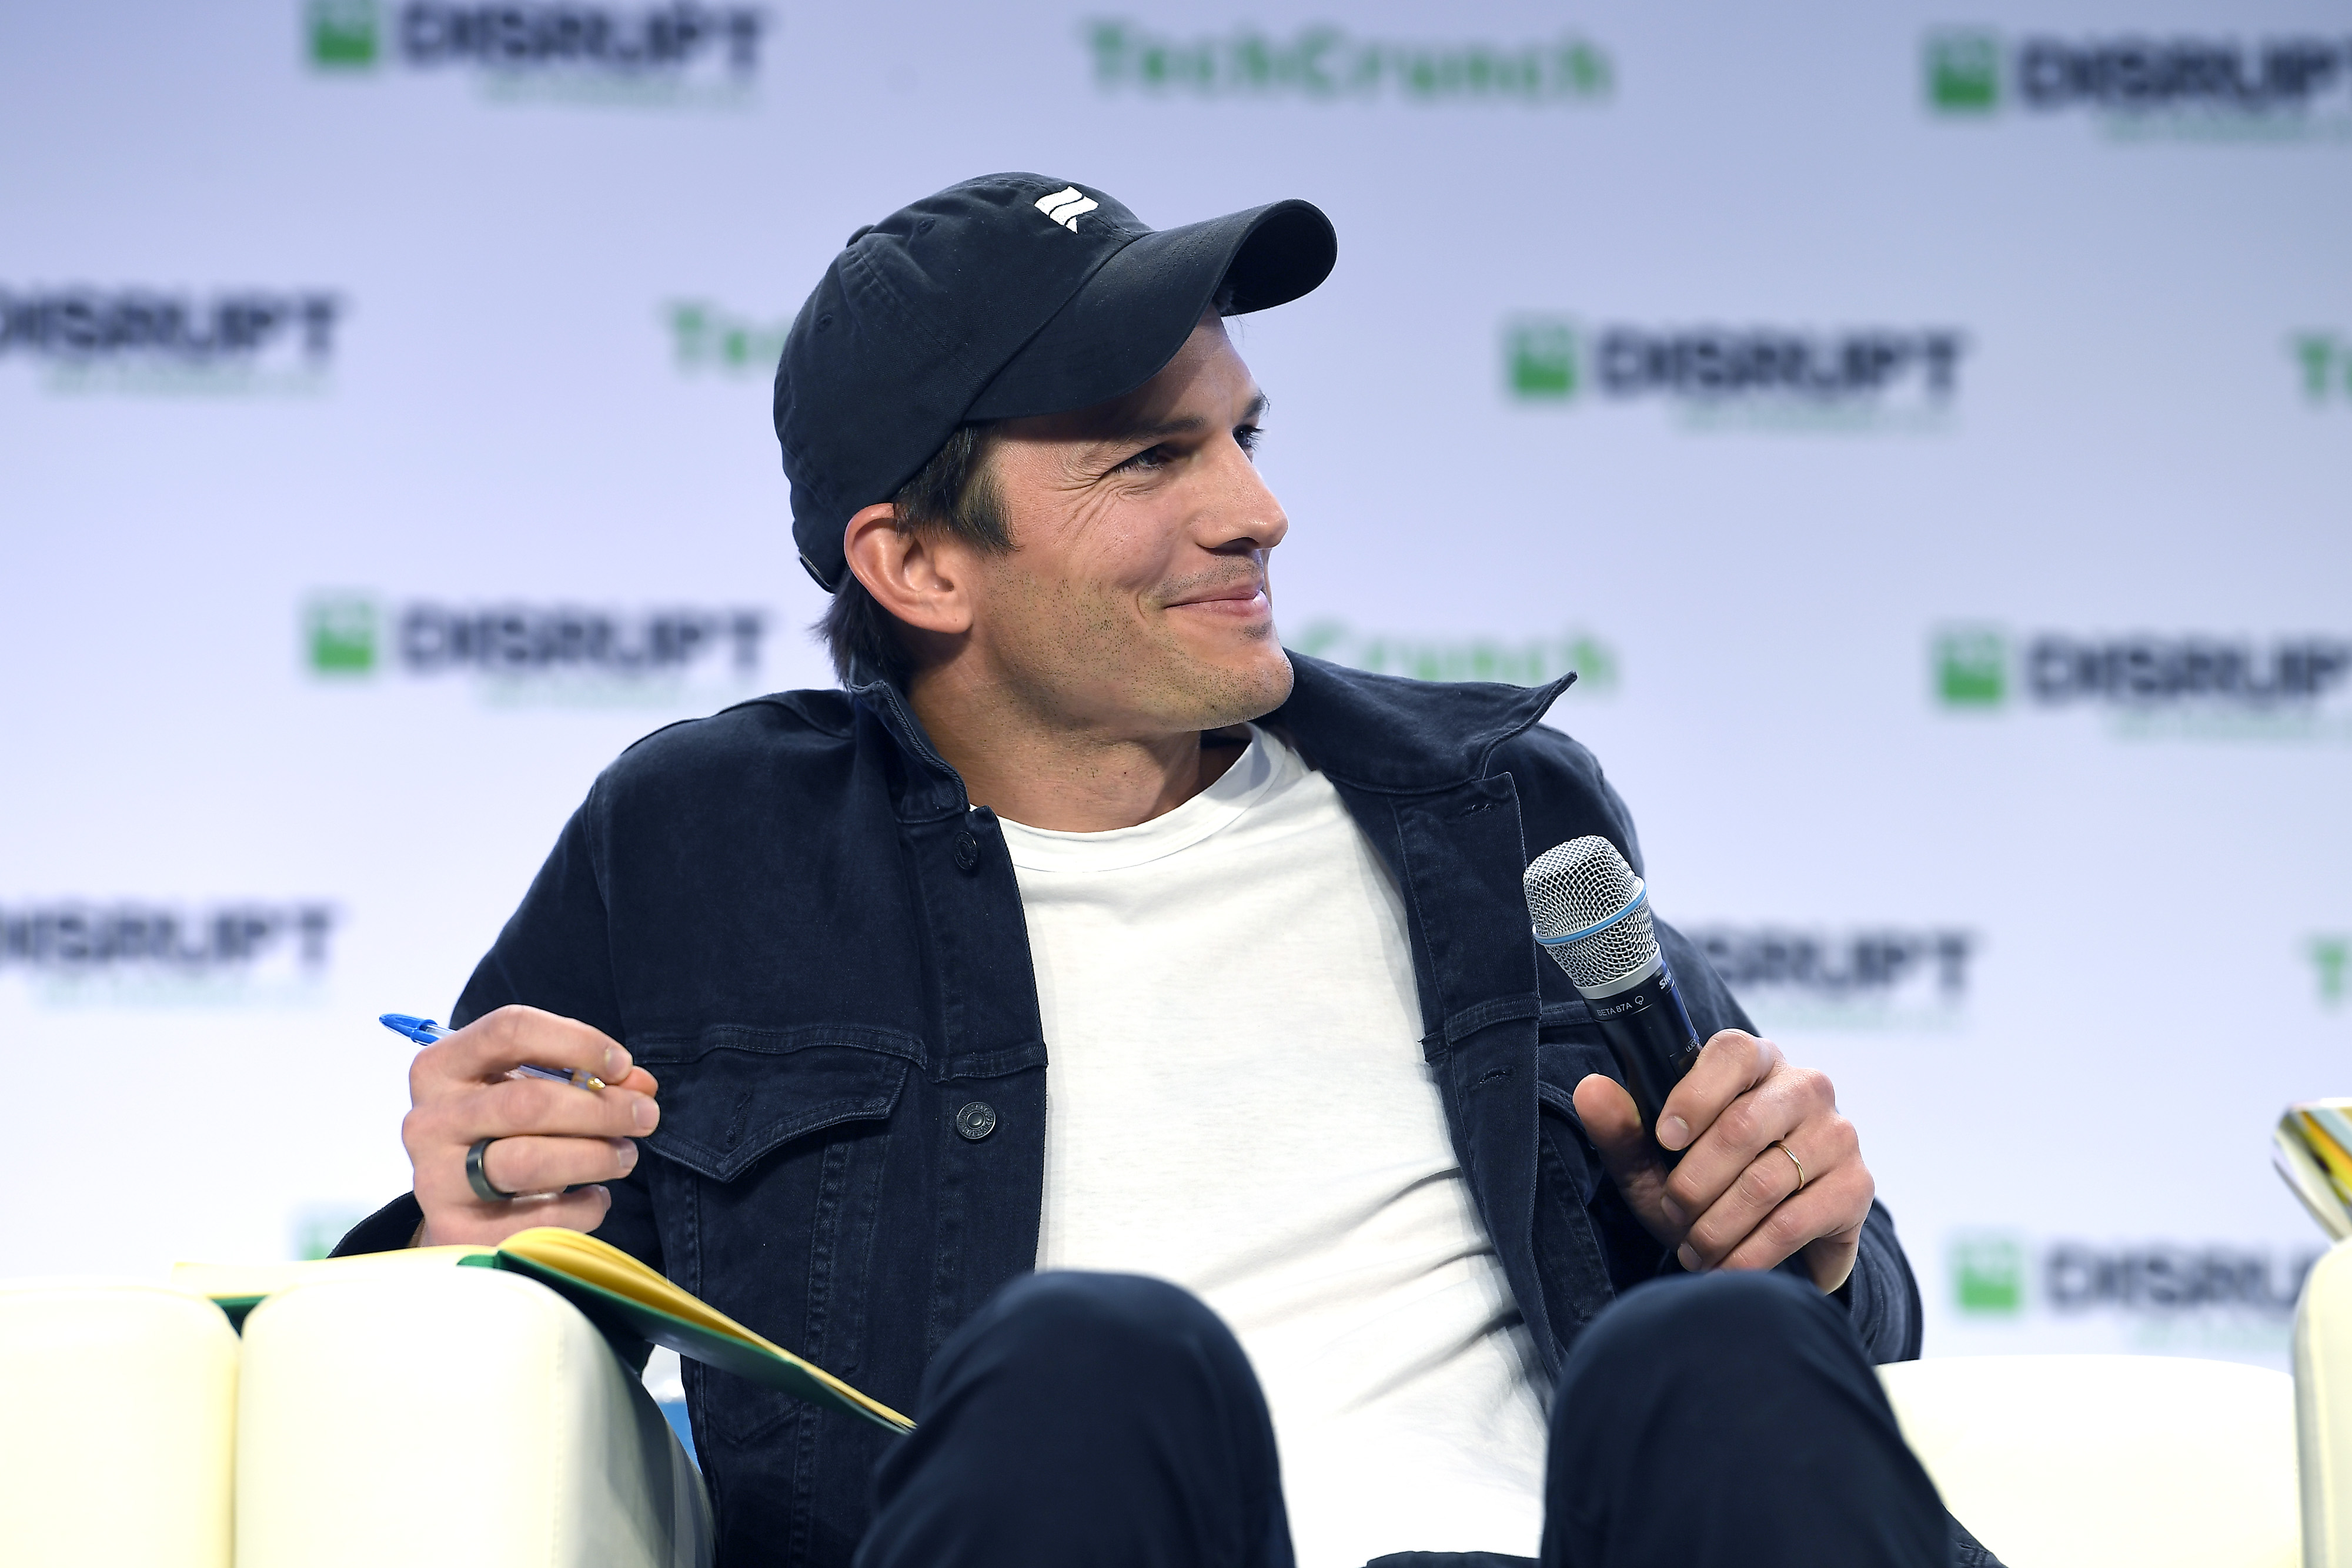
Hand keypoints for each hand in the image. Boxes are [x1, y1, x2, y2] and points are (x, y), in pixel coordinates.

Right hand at [402, 1004, 660, 1246]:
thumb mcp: (531, 1088)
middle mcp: (428, 1121)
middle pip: (526, 1103)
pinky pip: (536, 1221)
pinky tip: (597, 1196)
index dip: (577, 1042)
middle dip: (600, 1108)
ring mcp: (435, 1179)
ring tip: (626, 1155)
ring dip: (595, 1156)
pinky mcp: (456, 1232)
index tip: (622, 1064)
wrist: (460, 1205)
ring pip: (528, 1162)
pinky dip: (583, 1207)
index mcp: (441, 1067)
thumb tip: (640, 1085)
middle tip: (646, 1116)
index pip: (509, 1030)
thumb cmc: (504, 1130)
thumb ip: (585, 1077)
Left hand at [1571, 1029, 1870, 1291]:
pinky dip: (1748, 1254)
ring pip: (1764, 1181)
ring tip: (1692, 1250)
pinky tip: (1725, 1268)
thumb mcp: (1654, 1161)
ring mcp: (1838, 1134)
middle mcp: (1805, 1087)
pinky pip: (1793, 1222)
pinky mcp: (1856, 1187)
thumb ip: (1621, 1127)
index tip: (1665, 1140)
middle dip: (1693, 1183)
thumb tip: (1590, 1089)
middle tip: (1672, 1214)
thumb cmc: (1706, 1183)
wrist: (1771, 1238)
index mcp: (1754, 1062)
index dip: (1694, 1096)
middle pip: (1741, 1126)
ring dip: (1716, 1227)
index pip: (1732, 1053)